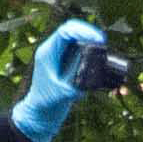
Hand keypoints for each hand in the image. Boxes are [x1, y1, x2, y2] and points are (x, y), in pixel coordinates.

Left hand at [11, 19, 107, 141]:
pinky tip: (99, 55)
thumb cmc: (46, 102)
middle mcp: (53, 51)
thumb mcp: (62, 93)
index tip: (98, 38)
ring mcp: (59, 56)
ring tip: (102, 46)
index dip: (82, 30)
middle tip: (102, 41)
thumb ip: (76, 86)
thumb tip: (92, 81)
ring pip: (76, 39)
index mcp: (48, 53)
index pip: (65, 32)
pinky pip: (79, 50)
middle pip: (72, 31)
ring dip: (89, 40)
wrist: (39, 111)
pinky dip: (90, 50)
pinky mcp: (66, 63)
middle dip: (88, 32)